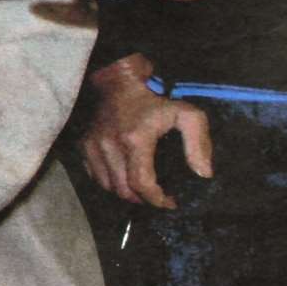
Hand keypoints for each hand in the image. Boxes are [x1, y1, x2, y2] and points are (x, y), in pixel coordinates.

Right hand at [80, 54, 213, 208]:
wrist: (119, 83)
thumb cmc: (156, 101)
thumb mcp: (186, 115)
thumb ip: (199, 143)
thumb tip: (202, 173)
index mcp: (135, 140)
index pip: (141, 183)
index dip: (156, 199)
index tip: (169, 202)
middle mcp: (110, 146)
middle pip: (123, 190)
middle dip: (143, 199)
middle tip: (158, 197)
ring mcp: (93, 146)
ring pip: (108, 186)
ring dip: (126, 192)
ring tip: (142, 188)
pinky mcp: (84, 146)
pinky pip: (95, 176)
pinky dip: (109, 182)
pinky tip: (123, 177)